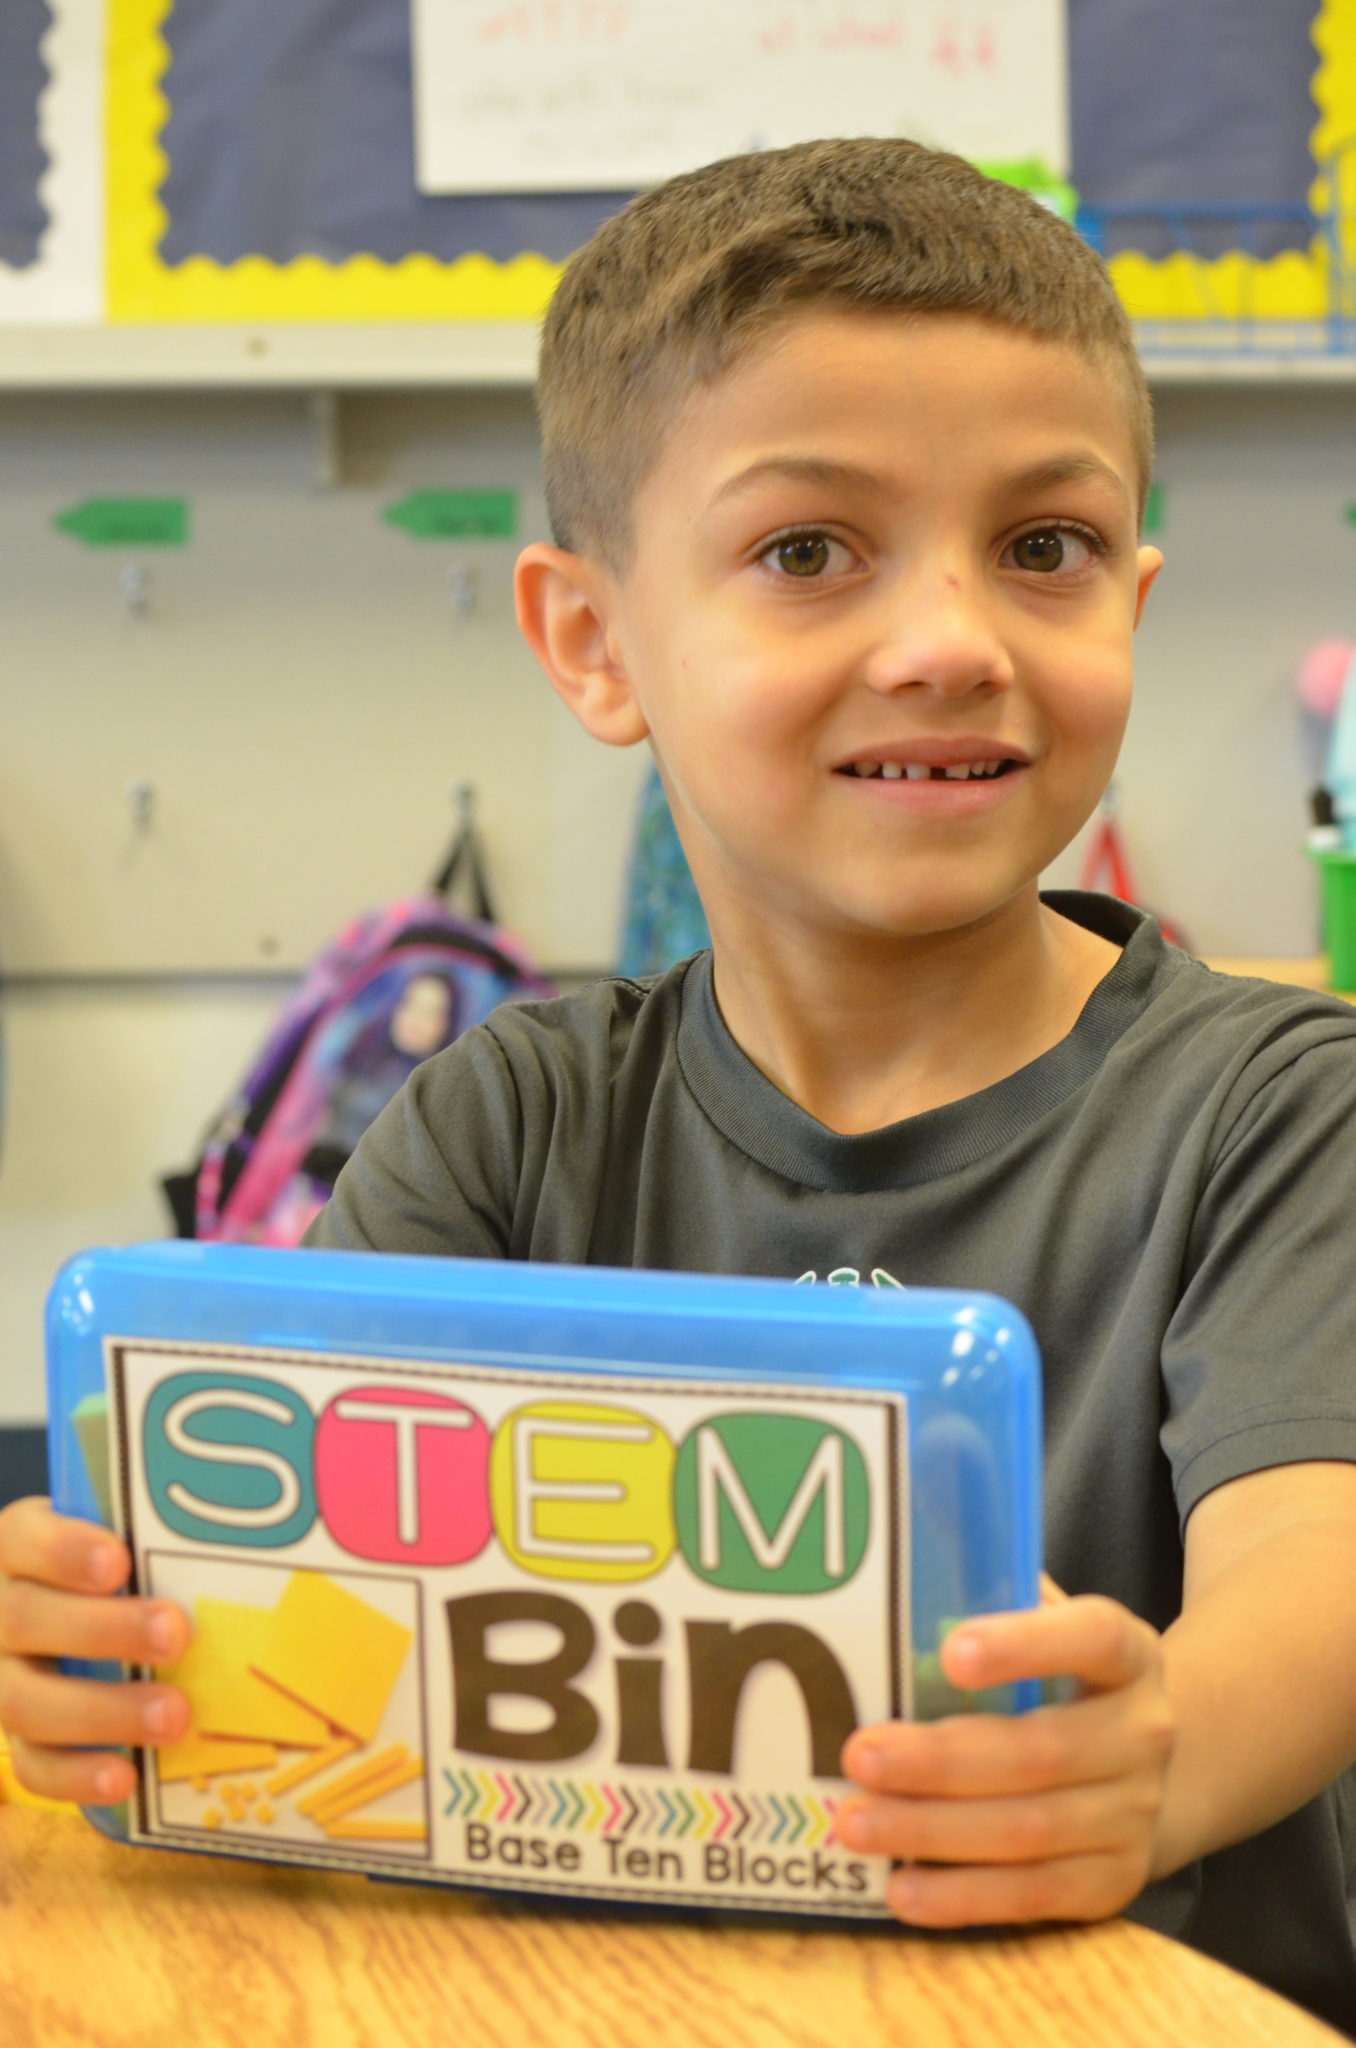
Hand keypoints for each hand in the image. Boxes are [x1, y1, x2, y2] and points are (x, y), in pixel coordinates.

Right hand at [0, 1496, 191, 1803]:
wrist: (83, 1624)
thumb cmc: (125, 1565)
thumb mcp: (131, 1537)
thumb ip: (165, 1533)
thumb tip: (259, 1534)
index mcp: (21, 1548)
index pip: (24, 1538)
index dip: (63, 1550)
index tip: (121, 1562)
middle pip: (23, 1619)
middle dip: (102, 1630)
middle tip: (176, 1635)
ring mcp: (3, 1678)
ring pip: (22, 1700)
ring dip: (102, 1711)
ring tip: (174, 1715)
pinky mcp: (17, 1738)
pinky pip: (32, 1765)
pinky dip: (78, 1776)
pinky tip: (128, 1778)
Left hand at [835, 1581, 1174, 1926]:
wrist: (1137, 1769)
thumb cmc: (1058, 1683)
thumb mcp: (1043, 1630)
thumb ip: (989, 1604)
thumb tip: (901, 1590)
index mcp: (1128, 1654)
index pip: (1092, 1638)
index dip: (1026, 1645)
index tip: (951, 1651)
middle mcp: (1143, 1733)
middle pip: (1042, 1752)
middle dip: (941, 1760)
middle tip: (860, 1755)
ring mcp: (1136, 1814)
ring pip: (1030, 1830)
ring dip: (934, 1831)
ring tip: (856, 1823)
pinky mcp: (1114, 1882)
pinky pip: (1035, 1895)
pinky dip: (964, 1896)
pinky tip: (902, 1888)